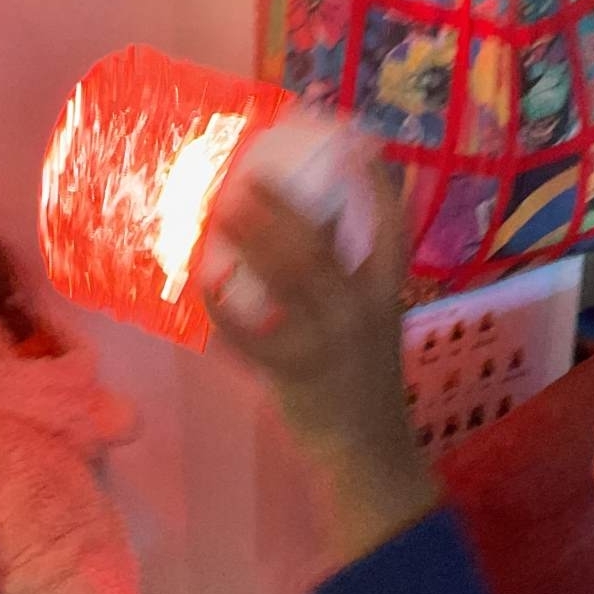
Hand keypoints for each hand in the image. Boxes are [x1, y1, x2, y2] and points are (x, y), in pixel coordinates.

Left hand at [205, 168, 439, 561]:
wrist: (367, 452)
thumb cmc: (361, 380)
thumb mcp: (372, 322)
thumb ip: (348, 280)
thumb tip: (306, 227)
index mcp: (386, 291)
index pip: (392, 224)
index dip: (374, 180)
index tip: (354, 141)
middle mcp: (363, 308)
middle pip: (322, 243)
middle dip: (283, 204)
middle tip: (245, 176)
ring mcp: (330, 340)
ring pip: (291, 276)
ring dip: (252, 237)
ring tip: (221, 210)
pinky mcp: (297, 372)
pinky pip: (252, 332)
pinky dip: (223, 307)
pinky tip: (202, 283)